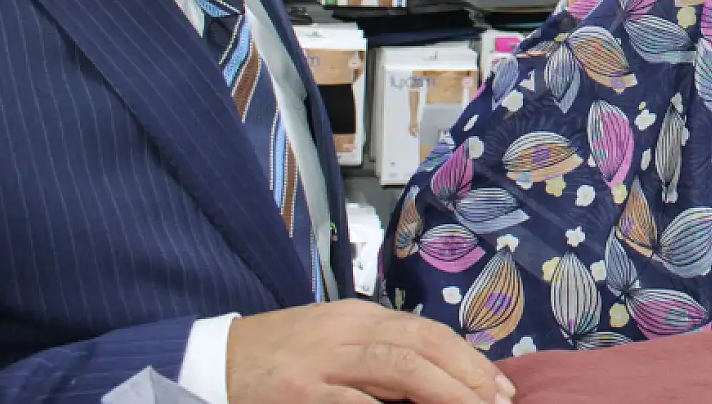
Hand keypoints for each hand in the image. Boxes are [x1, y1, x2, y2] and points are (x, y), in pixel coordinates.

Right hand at [226, 300, 516, 403]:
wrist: (211, 360)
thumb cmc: (280, 356)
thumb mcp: (334, 341)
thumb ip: (380, 356)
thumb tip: (436, 381)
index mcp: (360, 316)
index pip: (427, 332)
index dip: (469, 359)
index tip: (501, 387)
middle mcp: (347, 330)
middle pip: (422, 345)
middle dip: (467, 375)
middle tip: (500, 401)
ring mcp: (322, 360)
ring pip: (398, 366)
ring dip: (442, 391)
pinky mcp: (298, 391)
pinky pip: (350, 402)